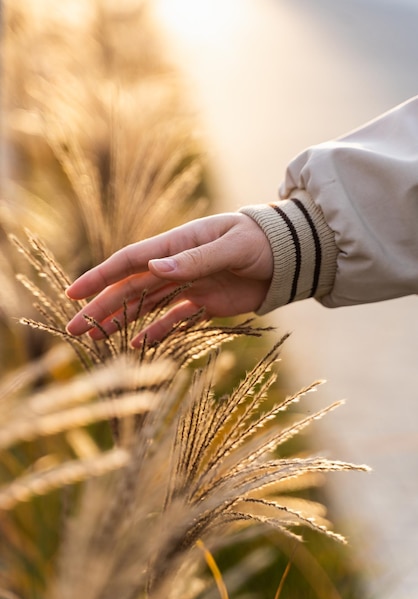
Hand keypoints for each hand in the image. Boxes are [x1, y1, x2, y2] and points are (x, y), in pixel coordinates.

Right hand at [65, 212, 272, 345]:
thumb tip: (155, 268)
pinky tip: (135, 346)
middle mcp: (176, 264)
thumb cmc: (263, 241)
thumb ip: (195, 260)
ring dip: (120, 321)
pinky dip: (154, 332)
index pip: (130, 261)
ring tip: (95, 339)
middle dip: (100, 307)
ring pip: (145, 305)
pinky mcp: (203, 303)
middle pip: (130, 288)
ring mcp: (188, 285)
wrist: (291, 256)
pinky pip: (173, 319)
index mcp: (177, 244)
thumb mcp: (232, 247)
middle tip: (74, 329)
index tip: (74, 293)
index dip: (100, 276)